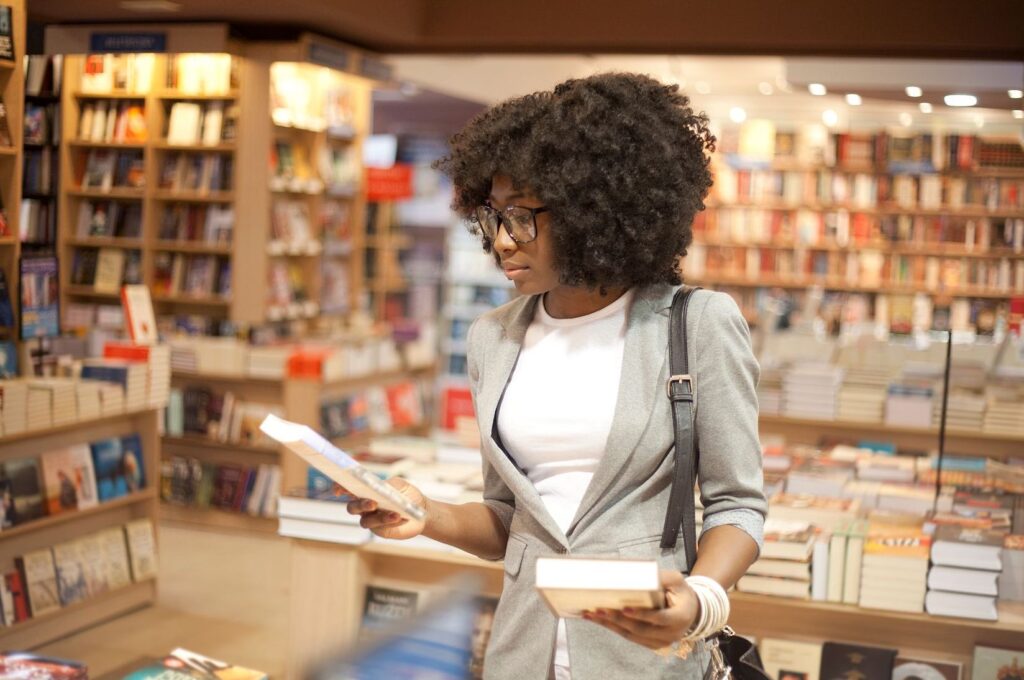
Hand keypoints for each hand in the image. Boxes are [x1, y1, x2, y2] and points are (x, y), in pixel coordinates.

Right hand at [345, 478, 426, 539]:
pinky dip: (389, 522)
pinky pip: (379, 528)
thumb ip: (389, 485)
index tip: (338, 489)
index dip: (340, 488)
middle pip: (352, 507)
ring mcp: (371, 519)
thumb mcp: (401, 485)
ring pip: (365, 521)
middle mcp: (365, 506)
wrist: (423, 512)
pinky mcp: (380, 531)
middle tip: (372, 503)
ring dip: (379, 517)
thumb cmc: (408, 495)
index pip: (348, 489)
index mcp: (366, 491)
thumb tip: (379, 488)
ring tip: (394, 513)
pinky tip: (399, 517)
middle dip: (360, 505)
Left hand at [582, 570, 699, 649]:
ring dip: (610, 625)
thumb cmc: (680, 592)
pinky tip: (599, 620)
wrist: (690, 610)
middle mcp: (671, 634)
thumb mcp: (676, 580)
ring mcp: (661, 642)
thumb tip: (640, 573)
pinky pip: (630, 637)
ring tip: (592, 614)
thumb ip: (662, 577)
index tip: (624, 608)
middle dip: (618, 620)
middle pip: (640, 630)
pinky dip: (614, 628)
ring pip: (632, 636)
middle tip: (599, 609)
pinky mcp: (651, 644)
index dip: (642, 615)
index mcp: (679, 617)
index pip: (659, 618)